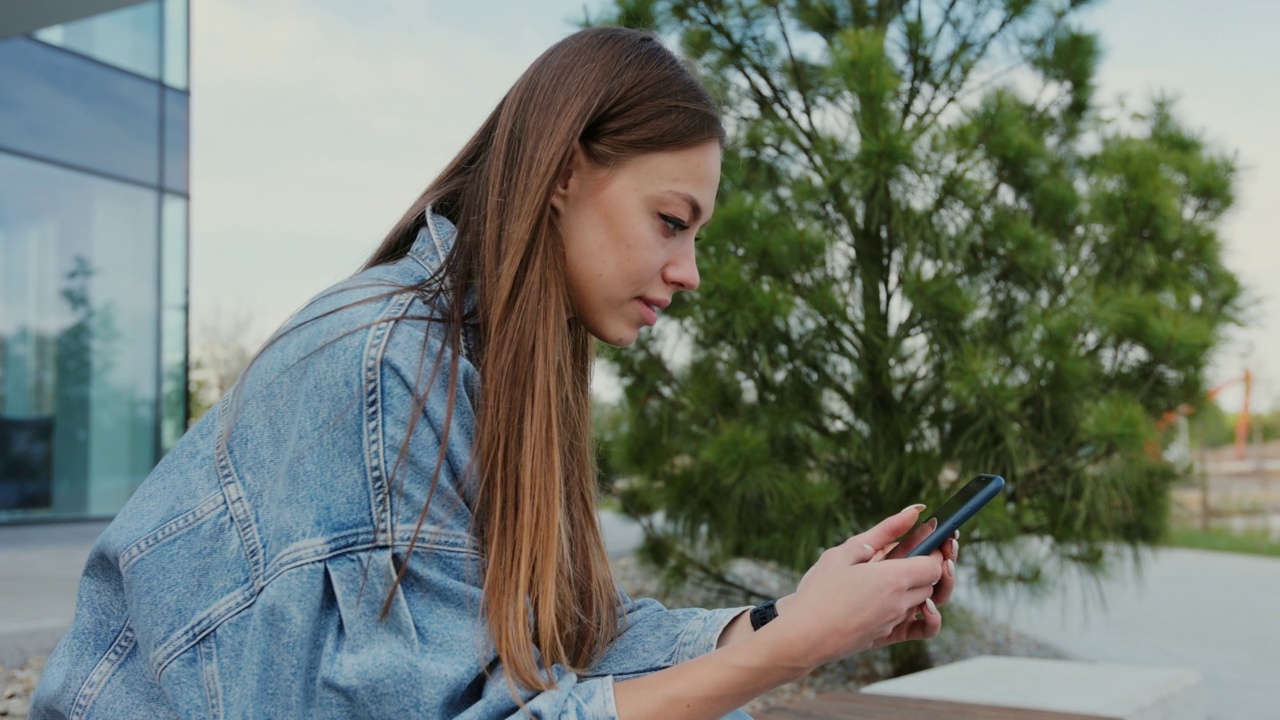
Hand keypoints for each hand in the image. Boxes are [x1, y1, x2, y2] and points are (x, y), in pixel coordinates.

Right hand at [769, 506, 944, 668]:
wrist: (803, 635)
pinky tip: (900, 602)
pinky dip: (916, 613)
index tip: (927, 540)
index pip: (934, 564)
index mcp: (893, 578)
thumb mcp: (845, 552)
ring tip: (894, 574)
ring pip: (922, 601)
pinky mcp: (886, 637)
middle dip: (927, 567)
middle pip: (931, 582)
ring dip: (917, 586)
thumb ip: (883, 531)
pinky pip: (915, 626)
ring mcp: (894, 622)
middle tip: (912, 552)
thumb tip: (914, 511)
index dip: (934, 551)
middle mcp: (900, 603)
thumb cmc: (819, 591)